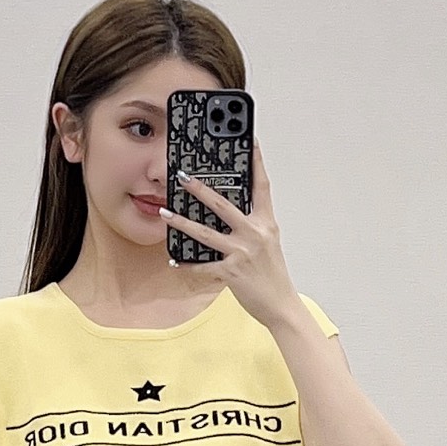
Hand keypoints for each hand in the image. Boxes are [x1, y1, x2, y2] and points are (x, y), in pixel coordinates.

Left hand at [162, 136, 299, 331]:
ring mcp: (242, 252)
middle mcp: (255, 234)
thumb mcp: (269, 243)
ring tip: (165, 212)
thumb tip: (231, 212)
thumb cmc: (274, 274)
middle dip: (200, 189)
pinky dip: (187, 264)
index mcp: (266, 223)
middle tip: (183, 177)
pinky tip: (174, 260)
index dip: (256, 162)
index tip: (250, 141)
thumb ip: (253, 226)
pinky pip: (203, 266)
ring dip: (182, 222)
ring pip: (205, 233)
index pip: (262, 186)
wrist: (281, 305)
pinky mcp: (231, 272)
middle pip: (223, 205)